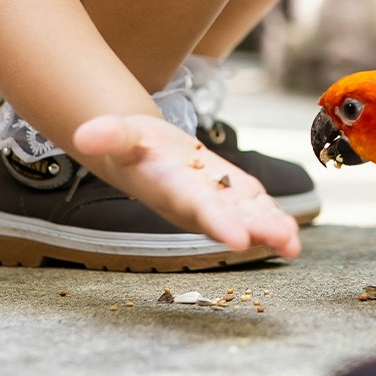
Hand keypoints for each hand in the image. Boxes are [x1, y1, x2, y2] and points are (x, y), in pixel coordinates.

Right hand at [72, 114, 301, 258]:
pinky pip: (256, 210)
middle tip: (281, 241)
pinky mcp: (234, 195)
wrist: (144, 154)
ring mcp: (219, 202)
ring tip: (292, 243)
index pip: (197, 207)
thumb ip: (108, 134)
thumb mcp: (121, 132)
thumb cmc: (133, 145)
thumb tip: (83, 135)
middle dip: (255, 230)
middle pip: (231, 219)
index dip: (217, 222)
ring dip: (271, 229)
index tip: (237, 238)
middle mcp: (198, 204)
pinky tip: (292, 235)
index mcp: (175, 189)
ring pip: (248, 219)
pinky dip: (274, 220)